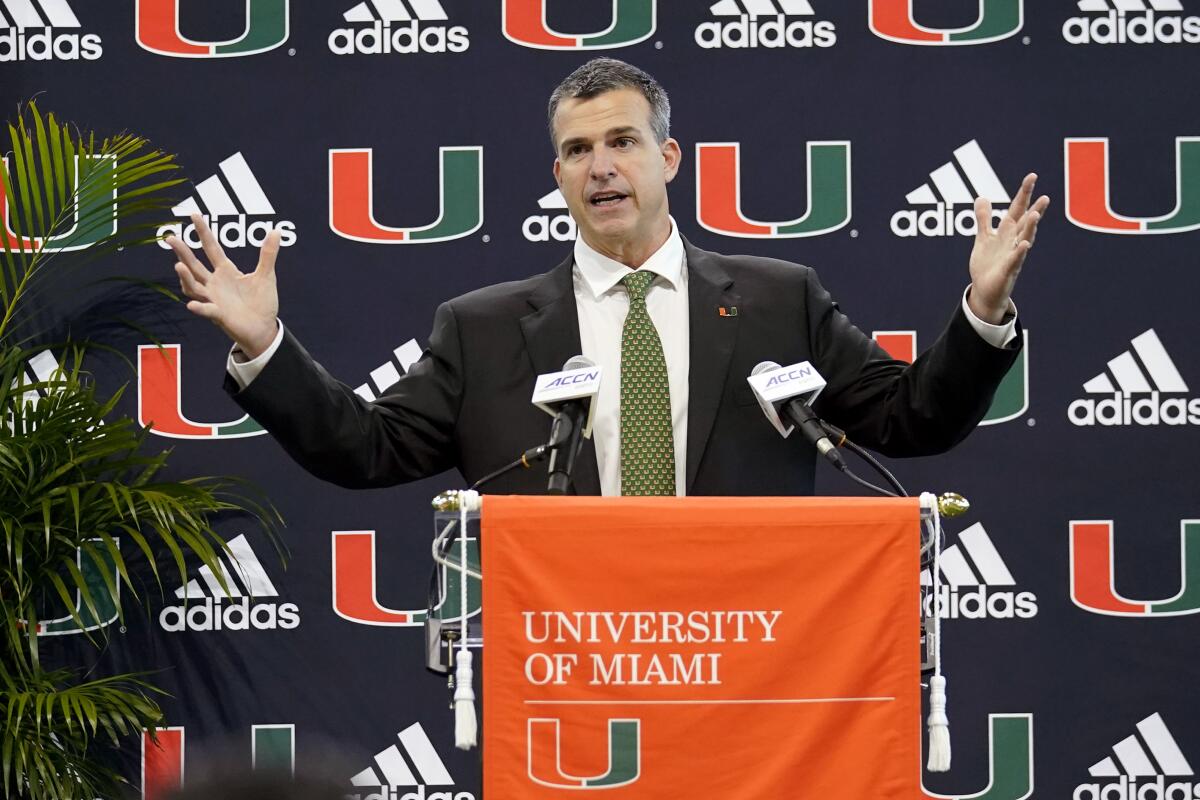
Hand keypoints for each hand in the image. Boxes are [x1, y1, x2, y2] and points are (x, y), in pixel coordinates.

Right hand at [168, 213, 280, 358]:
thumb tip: (276, 230)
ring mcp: (214, 299)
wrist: (263, 328)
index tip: (194, 215)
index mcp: (225, 271)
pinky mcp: (219, 315)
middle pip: (194, 265)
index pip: (211, 247)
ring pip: (194, 286)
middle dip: (182, 252)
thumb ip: (268, 254)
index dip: (203, 231)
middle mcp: (214, 283)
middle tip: (171, 238)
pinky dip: (200, 307)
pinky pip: (206, 310)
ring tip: (178, 265)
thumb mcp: (266, 276)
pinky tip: (192, 305)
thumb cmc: (261, 302)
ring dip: (186, 277)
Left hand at [968, 173, 1049, 323]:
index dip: (1024, 193)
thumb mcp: (984, 238)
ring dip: (1030, 227)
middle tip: (1045, 196)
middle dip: (1034, 209)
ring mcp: (1013, 256)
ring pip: (1024, 239)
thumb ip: (984, 218)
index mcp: (1007, 232)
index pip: (1017, 209)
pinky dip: (1020, 252)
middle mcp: (1013, 242)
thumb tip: (981, 197)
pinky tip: (1024, 244)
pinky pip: (1015, 260)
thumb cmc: (988, 265)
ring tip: (1035, 215)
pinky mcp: (1008, 270)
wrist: (985, 291)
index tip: (1032, 176)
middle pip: (1025, 222)